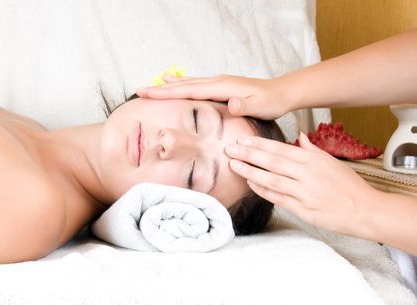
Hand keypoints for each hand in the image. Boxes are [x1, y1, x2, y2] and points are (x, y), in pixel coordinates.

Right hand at [136, 74, 290, 119]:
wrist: (282, 92)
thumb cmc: (271, 102)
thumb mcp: (260, 106)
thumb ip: (245, 105)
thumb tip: (232, 103)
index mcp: (221, 87)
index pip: (187, 90)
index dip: (166, 93)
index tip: (147, 94)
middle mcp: (216, 82)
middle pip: (182, 85)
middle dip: (159, 89)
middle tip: (139, 91)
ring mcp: (217, 83)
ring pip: (186, 83)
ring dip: (167, 86)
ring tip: (149, 88)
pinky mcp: (219, 87)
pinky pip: (194, 85)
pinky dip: (180, 84)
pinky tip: (173, 82)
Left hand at [225, 132, 379, 237]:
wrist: (365, 211)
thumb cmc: (349, 186)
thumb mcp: (332, 162)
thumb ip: (312, 150)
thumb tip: (299, 137)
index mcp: (314, 161)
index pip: (281, 149)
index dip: (260, 144)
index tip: (243, 139)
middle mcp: (308, 175)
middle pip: (273, 162)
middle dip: (249, 154)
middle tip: (230, 148)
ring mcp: (305, 193)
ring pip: (272, 180)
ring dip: (251, 171)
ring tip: (234, 165)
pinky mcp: (303, 210)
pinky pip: (278, 198)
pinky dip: (263, 190)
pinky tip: (250, 183)